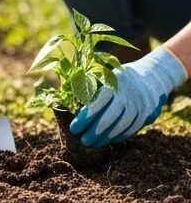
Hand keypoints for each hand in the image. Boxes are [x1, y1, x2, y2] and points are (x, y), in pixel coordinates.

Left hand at [71, 47, 186, 147]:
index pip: (98, 101)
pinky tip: (109, 141)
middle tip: (82, 141)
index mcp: (113, 83)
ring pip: (122, 125)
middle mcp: (127, 95)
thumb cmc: (117, 78)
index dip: (85, 117)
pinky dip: (120, 136)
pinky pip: (132, 128)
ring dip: (106, 137)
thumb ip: (89, 88)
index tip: (73, 128)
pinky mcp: (146, 115)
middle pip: (110, 116)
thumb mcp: (105, 76)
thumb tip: (69, 101)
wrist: (152, 77)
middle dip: (95, 131)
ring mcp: (139, 105)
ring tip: (93, 144)